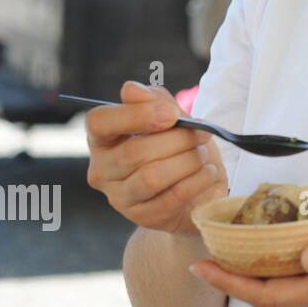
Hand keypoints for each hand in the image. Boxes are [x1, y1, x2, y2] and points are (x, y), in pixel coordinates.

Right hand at [85, 81, 227, 236]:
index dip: (135, 115)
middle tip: (202, 134)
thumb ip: (155, 100)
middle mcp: (102, 170)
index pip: (99, 121)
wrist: (196, 191)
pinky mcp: (143, 217)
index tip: (171, 115)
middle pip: (134, 151)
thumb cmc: (179, 148)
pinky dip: (197, 181)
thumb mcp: (172, 118)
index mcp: (103, 139)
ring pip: (152, 176)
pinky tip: (208, 172)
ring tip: (203, 154)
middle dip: (178, 140)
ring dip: (188, 161)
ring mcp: (120, 197)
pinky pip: (172, 197)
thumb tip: (130, 90)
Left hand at [190, 230, 307, 306]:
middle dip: (242, 276)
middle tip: (220, 246)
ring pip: (295, 295)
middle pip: (275, 297)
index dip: (231, 282)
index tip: (202, 264)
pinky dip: (297, 275)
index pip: (269, 295)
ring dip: (269, 275)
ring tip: (255, 243)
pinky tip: (305, 252)